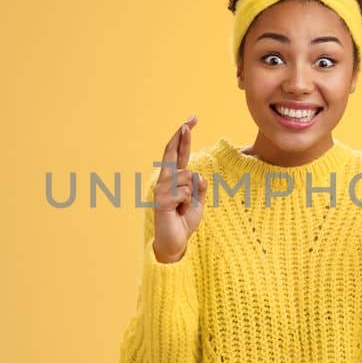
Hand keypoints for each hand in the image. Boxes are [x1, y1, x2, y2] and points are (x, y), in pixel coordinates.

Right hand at [153, 115, 203, 262]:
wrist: (175, 243)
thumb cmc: (184, 221)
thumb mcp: (198, 201)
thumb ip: (199, 187)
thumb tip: (198, 176)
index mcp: (174, 179)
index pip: (178, 154)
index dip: (184, 138)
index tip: (191, 120)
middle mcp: (165, 181)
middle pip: (173, 153)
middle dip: (183, 136)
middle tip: (191, 119)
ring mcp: (162, 189)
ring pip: (188, 177)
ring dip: (192, 194)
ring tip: (183, 208)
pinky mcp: (162, 200)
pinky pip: (185, 192)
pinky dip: (188, 203)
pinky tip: (179, 212)